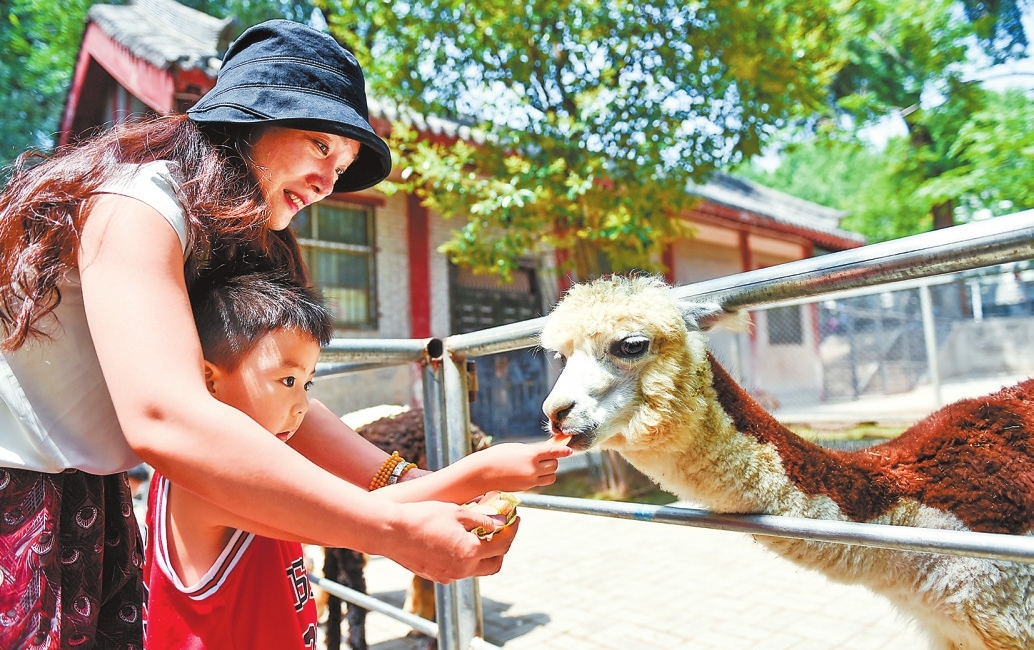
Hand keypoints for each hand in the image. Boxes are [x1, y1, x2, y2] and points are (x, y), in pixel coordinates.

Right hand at [382, 500, 519, 582]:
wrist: (390, 531)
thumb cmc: (422, 516)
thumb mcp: (456, 512)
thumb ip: (482, 520)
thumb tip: (501, 523)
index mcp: (470, 552)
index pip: (502, 544)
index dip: (512, 530)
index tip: (515, 520)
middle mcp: (462, 569)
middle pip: (494, 565)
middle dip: (501, 548)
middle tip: (501, 531)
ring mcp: (448, 576)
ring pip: (476, 569)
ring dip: (482, 555)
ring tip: (478, 535)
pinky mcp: (435, 576)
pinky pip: (458, 570)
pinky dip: (464, 559)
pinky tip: (457, 542)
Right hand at [461, 441, 572, 491]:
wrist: (482, 473)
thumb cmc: (497, 456)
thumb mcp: (517, 448)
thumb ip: (533, 450)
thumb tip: (547, 450)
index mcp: (531, 454)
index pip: (554, 452)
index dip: (564, 451)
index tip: (570, 451)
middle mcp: (533, 468)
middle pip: (554, 464)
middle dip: (553, 460)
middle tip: (546, 456)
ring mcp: (530, 480)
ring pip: (551, 476)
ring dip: (549, 470)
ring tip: (540, 465)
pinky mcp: (527, 487)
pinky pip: (541, 482)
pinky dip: (541, 477)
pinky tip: (533, 472)